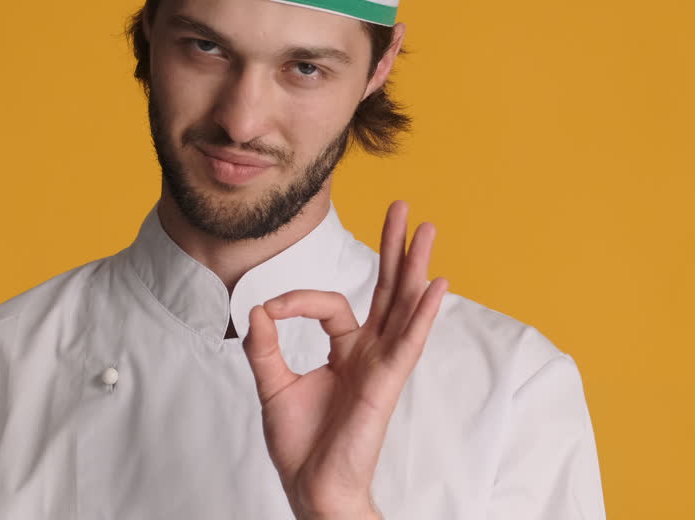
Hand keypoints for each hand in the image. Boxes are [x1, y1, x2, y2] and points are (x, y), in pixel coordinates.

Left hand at [242, 200, 448, 519]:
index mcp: (347, 350)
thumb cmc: (301, 445)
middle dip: (394, 247)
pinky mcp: (387, 382)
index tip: (269, 311)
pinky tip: (436, 285)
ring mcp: (383, 365)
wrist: (311, 487)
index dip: (298, 299)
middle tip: (403, 207)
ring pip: (404, 305)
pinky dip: (423, 313)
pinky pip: (408, 341)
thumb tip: (257, 308)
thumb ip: (266, 346)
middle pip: (389, 289)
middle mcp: (371, 351)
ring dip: (415, 265)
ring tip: (427, 230)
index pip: (332, 303)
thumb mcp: (273, 386)